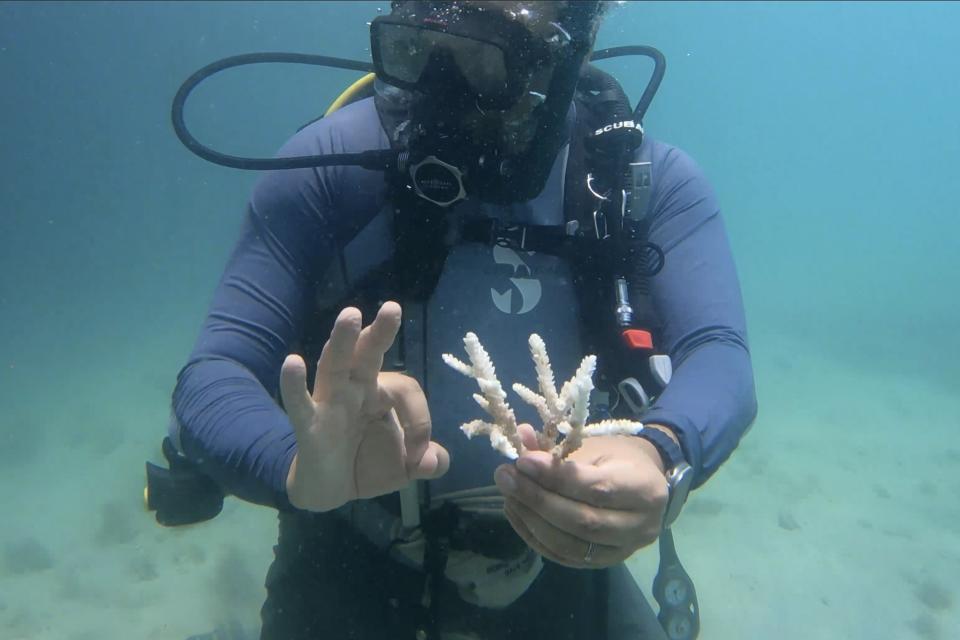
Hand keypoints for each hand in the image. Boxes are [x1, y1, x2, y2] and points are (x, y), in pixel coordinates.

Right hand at [280, 301, 449, 511]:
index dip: (419, 420)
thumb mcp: (404, 466)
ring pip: (335, 364)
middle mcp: (355, 388)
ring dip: (342, 340)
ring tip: (351, 314)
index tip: (419, 456)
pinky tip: (292, 362)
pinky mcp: (308, 424)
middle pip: (368, 354)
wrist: (328, 491)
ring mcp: (329, 402)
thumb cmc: (367, 464)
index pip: (405, 389)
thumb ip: (428, 461)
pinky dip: (294, 384)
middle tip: (393, 308)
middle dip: (380, 331)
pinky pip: (300, 402)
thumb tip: (435, 461)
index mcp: (381, 392)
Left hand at [494, 426, 671, 568]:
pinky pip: (563, 556)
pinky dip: (534, 536)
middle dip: (537, 500)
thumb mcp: (593, 445)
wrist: (644, 485)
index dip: (555, 477)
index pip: (595, 488)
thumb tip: (520, 437)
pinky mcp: (603, 563)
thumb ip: (557, 448)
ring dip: (531, 520)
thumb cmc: (618, 458)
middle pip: (582, 521)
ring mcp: (622, 550)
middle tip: (505, 477)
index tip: (522, 462)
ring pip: (570, 545)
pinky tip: (517, 513)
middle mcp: (639, 526)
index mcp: (643, 489)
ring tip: (508, 495)